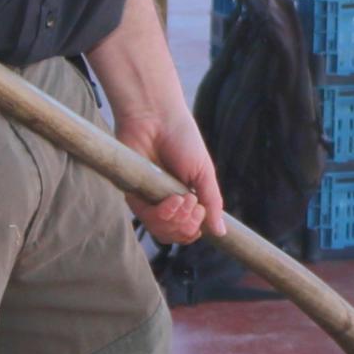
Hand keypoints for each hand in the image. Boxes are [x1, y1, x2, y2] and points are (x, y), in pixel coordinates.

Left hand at [112, 88, 222, 245]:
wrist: (157, 118)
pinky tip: (174, 199)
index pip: (187, 230)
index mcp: (182, 198)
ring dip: (176, 221)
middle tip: (194, 204)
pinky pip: (145, 218)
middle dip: (187, 226)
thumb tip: (221, 233)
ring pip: (160, 231)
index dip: (194, 230)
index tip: (201, 212)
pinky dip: (163, 214)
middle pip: (174, 235)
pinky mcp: (133, 193)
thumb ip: (212, 202)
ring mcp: (148, 199)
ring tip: (184, 199)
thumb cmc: (182, 139)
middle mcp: (164, 202)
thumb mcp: (204, 173)